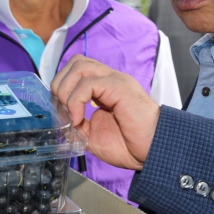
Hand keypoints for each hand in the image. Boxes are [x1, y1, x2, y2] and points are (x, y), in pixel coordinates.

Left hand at [51, 55, 159, 170]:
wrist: (153, 150)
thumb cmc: (131, 145)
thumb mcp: (93, 137)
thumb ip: (77, 127)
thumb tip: (61, 124)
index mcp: (103, 89)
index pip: (75, 71)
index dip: (61, 88)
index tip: (61, 113)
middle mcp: (108, 80)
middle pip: (75, 62)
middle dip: (60, 85)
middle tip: (63, 111)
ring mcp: (114, 81)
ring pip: (79, 67)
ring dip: (66, 90)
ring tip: (70, 114)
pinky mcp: (118, 86)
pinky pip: (88, 84)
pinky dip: (75, 101)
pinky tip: (78, 119)